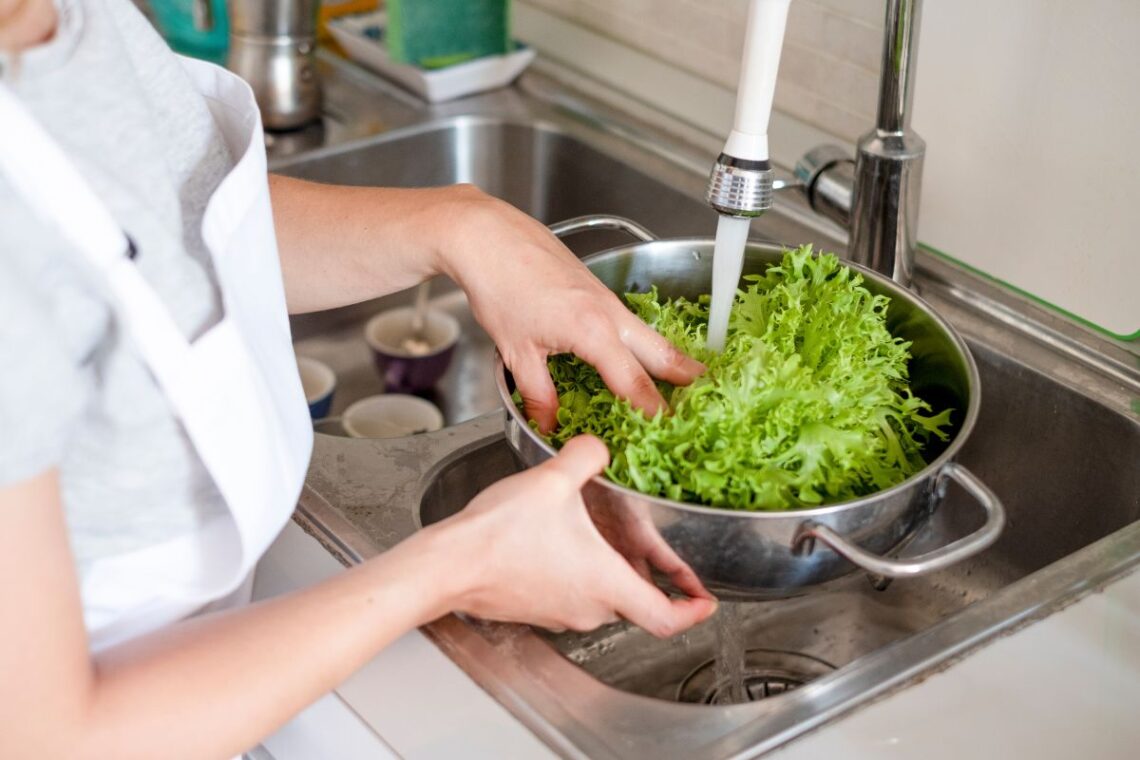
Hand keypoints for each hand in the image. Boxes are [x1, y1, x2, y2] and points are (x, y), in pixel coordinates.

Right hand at [428, 436, 715, 636]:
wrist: (448, 565)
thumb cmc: (499, 536)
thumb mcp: (553, 481)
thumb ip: (586, 457)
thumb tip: (597, 447)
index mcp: (607, 583)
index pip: (668, 617)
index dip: (693, 611)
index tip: (706, 602)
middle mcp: (588, 606)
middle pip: (637, 605)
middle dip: (654, 583)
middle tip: (667, 565)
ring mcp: (561, 611)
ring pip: (602, 598)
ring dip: (612, 574)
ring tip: (610, 542)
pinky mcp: (537, 608)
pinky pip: (571, 595)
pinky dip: (580, 574)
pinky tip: (564, 543)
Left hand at [437, 186, 704, 431]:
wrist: (487, 237)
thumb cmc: (499, 285)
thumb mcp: (517, 353)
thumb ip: (538, 395)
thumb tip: (549, 423)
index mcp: (592, 332)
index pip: (634, 382)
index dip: (653, 410)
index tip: (668, 429)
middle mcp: (607, 312)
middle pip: (658, 350)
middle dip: (684, 374)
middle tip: (706, 395)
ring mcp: (603, 296)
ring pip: (645, 332)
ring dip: (664, 354)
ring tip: (682, 374)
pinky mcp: (594, 286)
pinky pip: (627, 318)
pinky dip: (639, 337)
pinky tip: (633, 348)